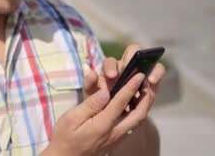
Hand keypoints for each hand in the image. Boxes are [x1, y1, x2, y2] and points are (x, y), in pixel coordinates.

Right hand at [43, 44, 165, 155]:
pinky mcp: (116, 140)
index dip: (131, 87)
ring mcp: (117, 137)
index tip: (139, 75)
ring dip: (144, 106)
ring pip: (138, 121)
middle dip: (146, 98)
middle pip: (138, 114)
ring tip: (146, 92)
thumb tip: (105, 91)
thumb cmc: (65, 136)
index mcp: (103, 123)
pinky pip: (132, 125)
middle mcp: (115, 131)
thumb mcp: (71, 118)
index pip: (121, 102)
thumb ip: (90, 104)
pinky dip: (138, 113)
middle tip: (149, 83)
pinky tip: (135, 106)